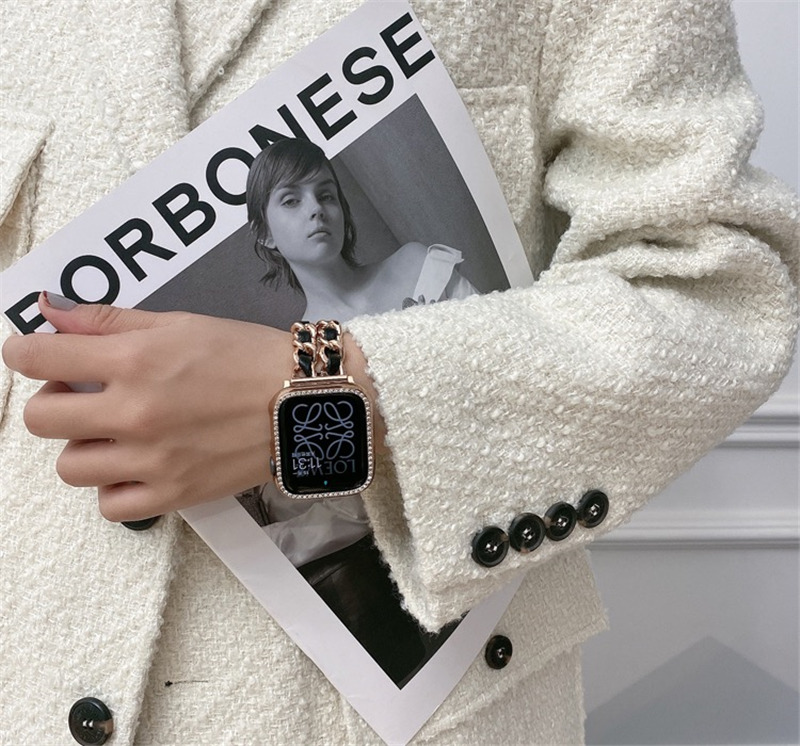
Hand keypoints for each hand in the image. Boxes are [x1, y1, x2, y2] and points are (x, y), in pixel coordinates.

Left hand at [2, 294, 293, 520]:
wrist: (306, 402)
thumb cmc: (248, 355)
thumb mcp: (180, 323)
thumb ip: (109, 320)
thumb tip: (50, 312)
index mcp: (134, 361)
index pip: (39, 358)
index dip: (24, 352)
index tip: (31, 353)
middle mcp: (135, 413)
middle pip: (40, 420)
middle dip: (51, 402)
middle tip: (81, 395)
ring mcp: (152, 461)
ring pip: (70, 467)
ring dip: (83, 446)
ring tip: (114, 434)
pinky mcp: (174, 495)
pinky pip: (110, 506)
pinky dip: (114, 487)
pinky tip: (136, 466)